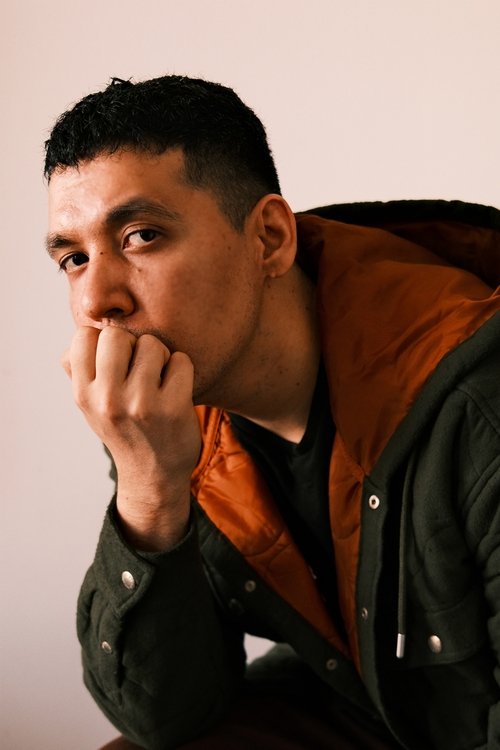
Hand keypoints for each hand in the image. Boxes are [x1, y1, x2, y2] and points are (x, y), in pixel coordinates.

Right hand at [63, 326, 200, 549]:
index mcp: (83, 394)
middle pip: (117, 335)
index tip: (115, 359)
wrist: (153, 474)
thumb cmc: (123, 428)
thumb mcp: (90, 404)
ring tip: (158, 380)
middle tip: (139, 367)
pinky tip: (175, 389)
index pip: (83, 336)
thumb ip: (79, 368)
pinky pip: (181, 360)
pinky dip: (182, 369)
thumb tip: (82, 329)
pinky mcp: (173, 409)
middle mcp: (108, 400)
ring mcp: (141, 404)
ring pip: (152, 344)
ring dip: (160, 356)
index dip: (102, 340)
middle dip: (132, 344)